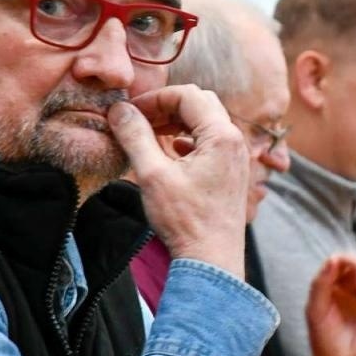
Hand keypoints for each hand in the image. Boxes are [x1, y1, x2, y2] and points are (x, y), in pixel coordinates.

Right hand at [109, 87, 248, 278]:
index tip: (130, 112)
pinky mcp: (231, 173)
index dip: (155, 98)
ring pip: (205, 123)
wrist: (212, 260)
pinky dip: (188, 140)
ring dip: (177, 123)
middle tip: (139, 120)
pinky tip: (170, 154)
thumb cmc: (185, 220)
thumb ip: (135, 136)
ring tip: (149, 136)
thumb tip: (119, 109)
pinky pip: (210, 143)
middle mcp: (235, 142)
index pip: (187, 95)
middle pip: (200, 103)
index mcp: (222, 135)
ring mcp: (236, 158)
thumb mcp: (152, 175)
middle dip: (167, 106)